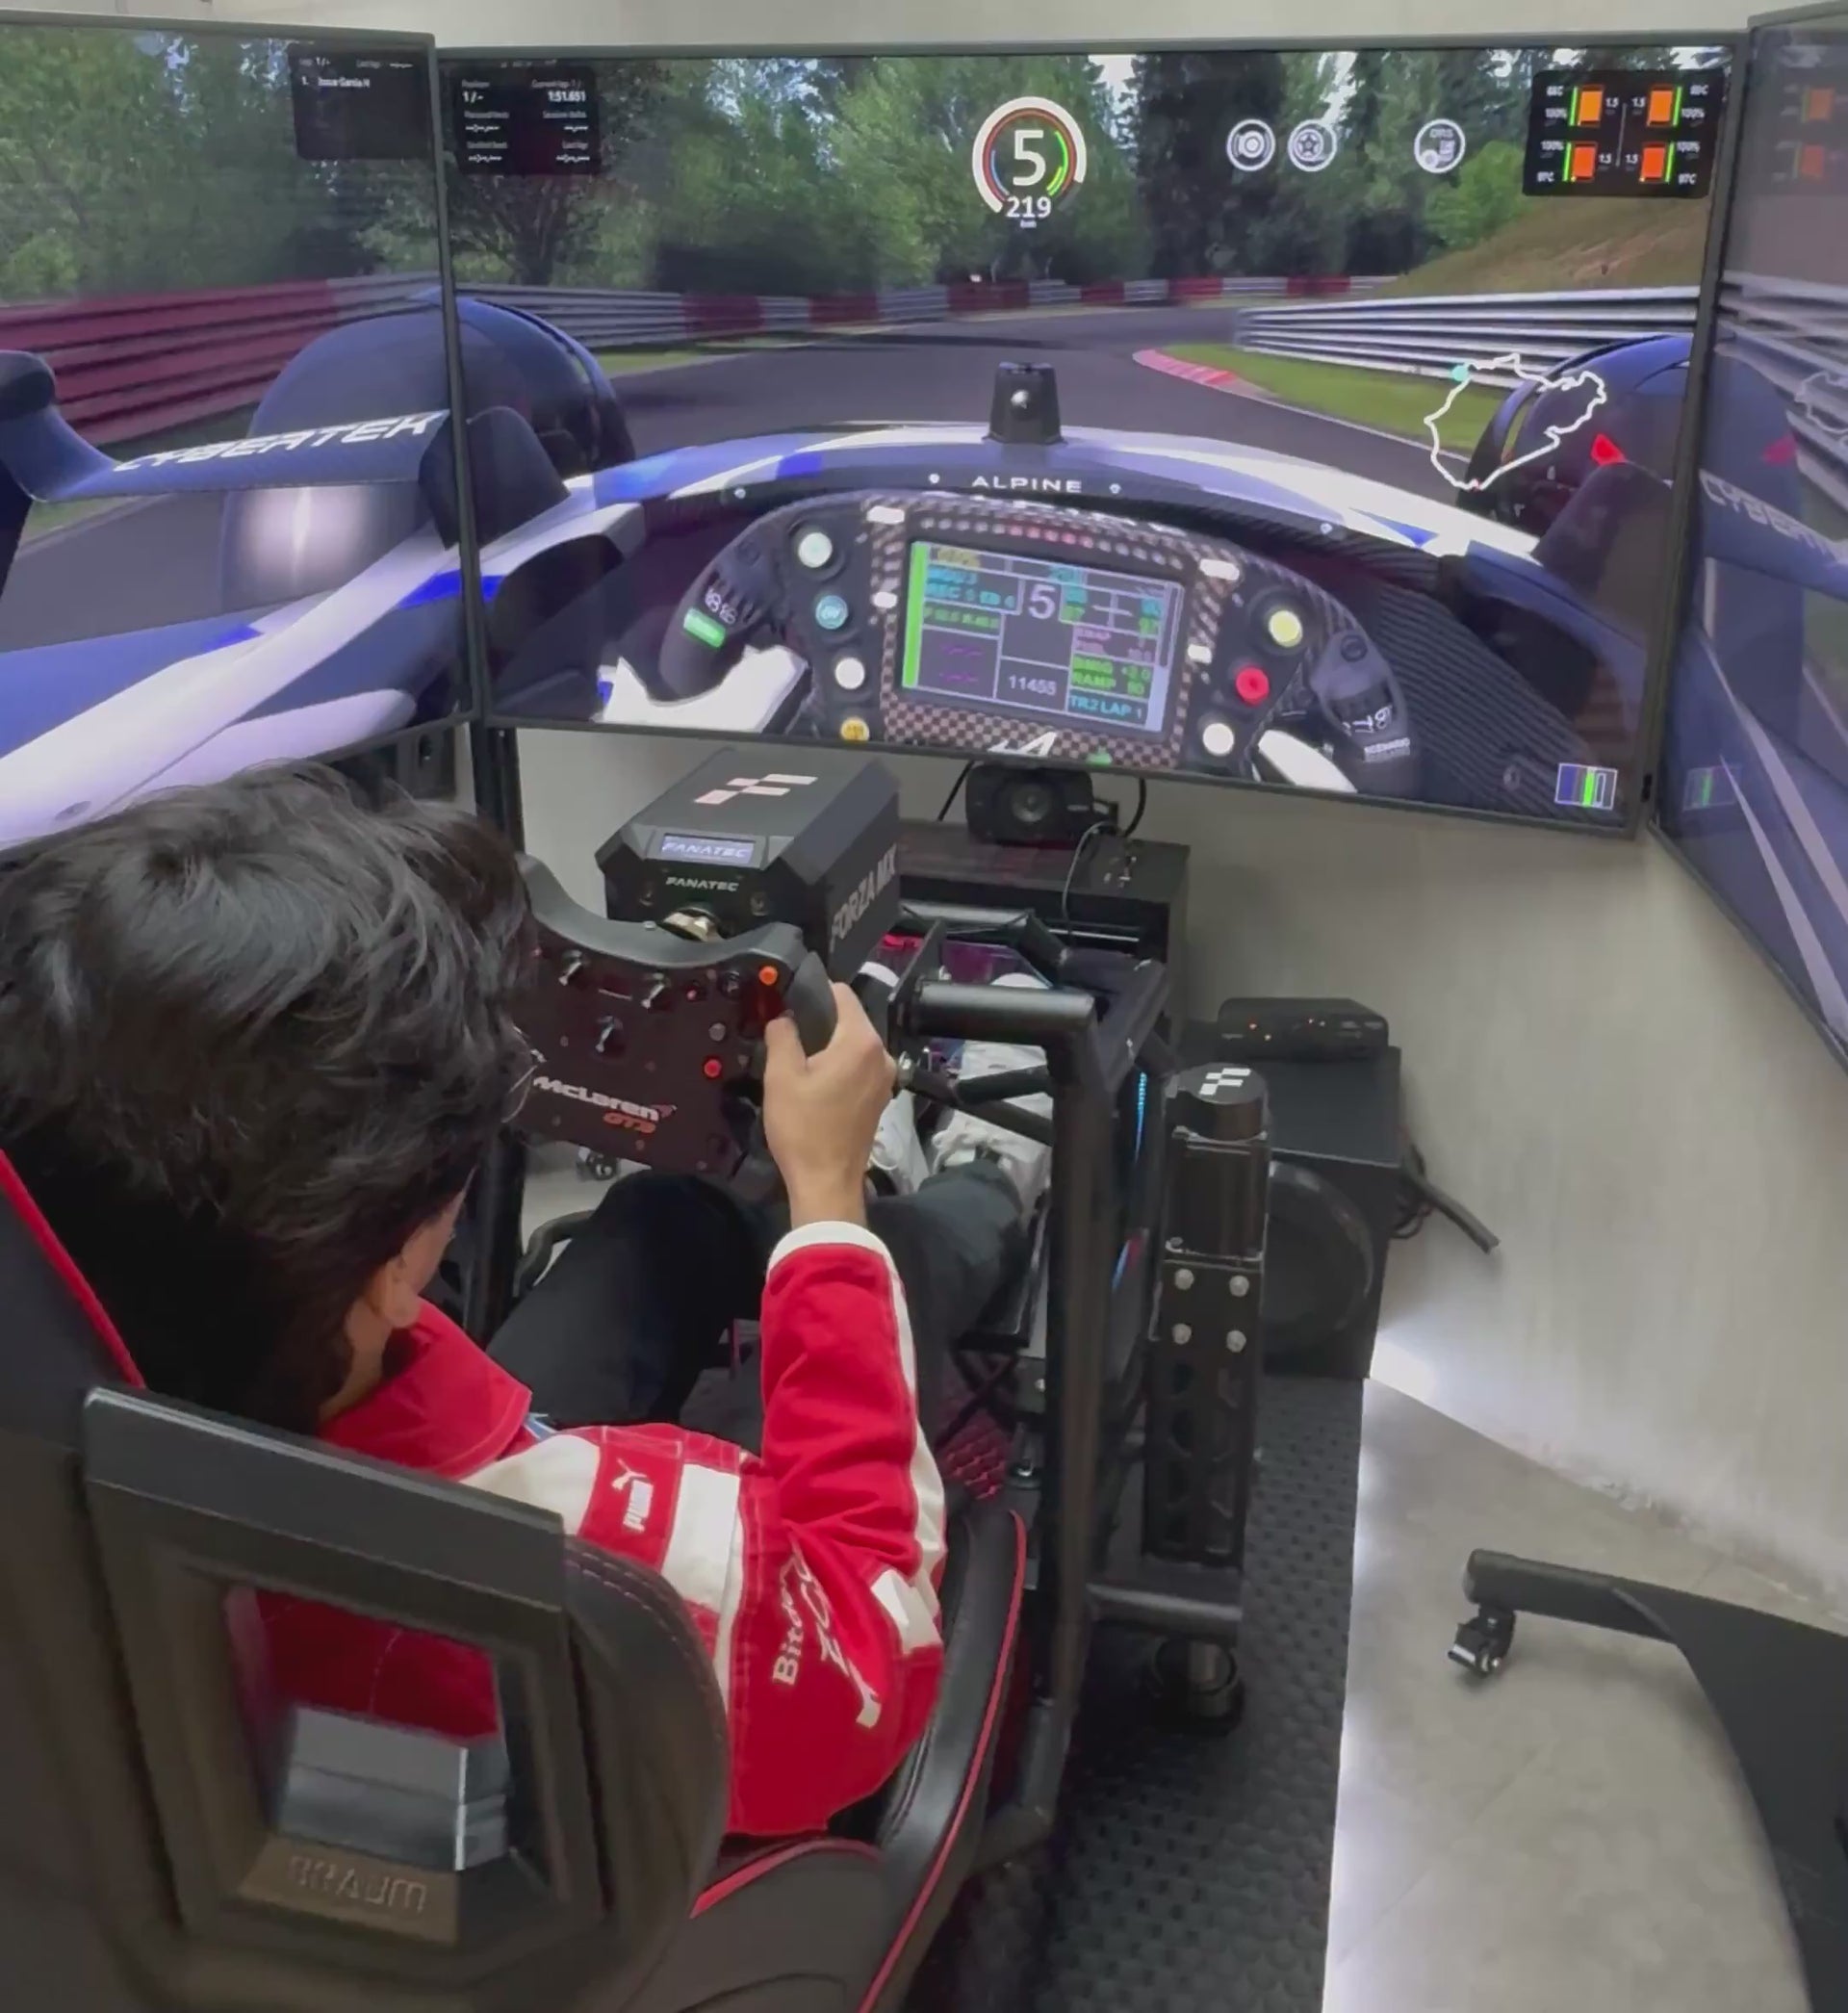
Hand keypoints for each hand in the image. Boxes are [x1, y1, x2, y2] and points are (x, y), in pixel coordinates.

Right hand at [762, 983, 896, 1227]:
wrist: (826, 1182)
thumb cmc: (803, 1127)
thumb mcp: (781, 1076)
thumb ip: (782, 1034)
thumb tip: (783, 1015)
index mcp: (861, 1041)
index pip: (842, 994)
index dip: (813, 992)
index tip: (788, 1003)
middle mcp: (881, 1054)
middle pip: (850, 1019)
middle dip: (820, 1021)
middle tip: (787, 1034)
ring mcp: (885, 1078)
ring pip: (854, 1044)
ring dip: (829, 1046)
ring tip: (798, 1059)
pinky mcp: (881, 1097)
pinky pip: (859, 1066)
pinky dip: (840, 1066)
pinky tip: (817, 1082)